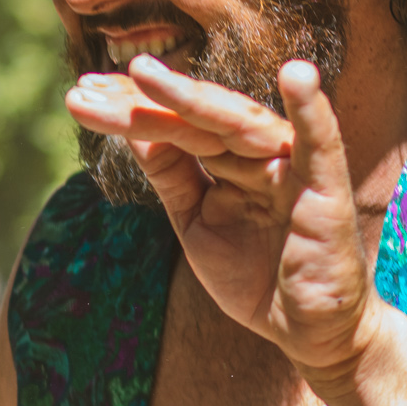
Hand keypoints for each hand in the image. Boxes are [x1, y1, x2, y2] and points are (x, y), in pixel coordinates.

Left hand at [66, 58, 381, 382]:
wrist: (306, 331)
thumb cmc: (255, 274)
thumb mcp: (196, 220)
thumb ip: (171, 174)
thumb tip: (129, 129)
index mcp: (228, 157)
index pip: (174, 123)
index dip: (129, 109)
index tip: (80, 96)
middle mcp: (258, 150)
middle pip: (196, 116)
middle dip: (141, 101)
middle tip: (88, 86)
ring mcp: (291, 164)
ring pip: (236, 122)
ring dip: (192, 96)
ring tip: (143, 74)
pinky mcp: (326, 187)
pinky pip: (321, 142)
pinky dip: (312, 108)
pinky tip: (297, 75)